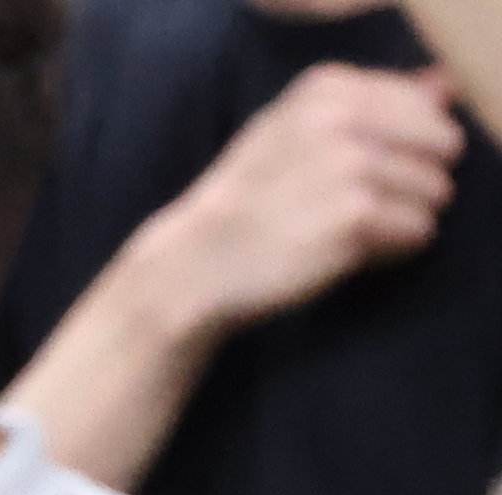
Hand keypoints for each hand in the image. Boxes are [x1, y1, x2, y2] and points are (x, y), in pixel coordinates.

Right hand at [149, 60, 459, 333]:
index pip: (426, 105)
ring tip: (351, 229)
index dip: (407, 145)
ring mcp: (349, 167)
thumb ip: (372, 104)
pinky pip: (418, 231)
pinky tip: (349, 250)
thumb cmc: (250, 199)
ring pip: (435, 191)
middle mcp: (341, 118)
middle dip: (414, 180)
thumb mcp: (295, 130)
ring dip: (403, 217)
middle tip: (361, 204)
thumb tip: (442, 89)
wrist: (196, 262)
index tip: (362, 170)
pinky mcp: (356, 217)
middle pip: (441, 147)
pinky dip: (393, 248)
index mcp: (327, 88)